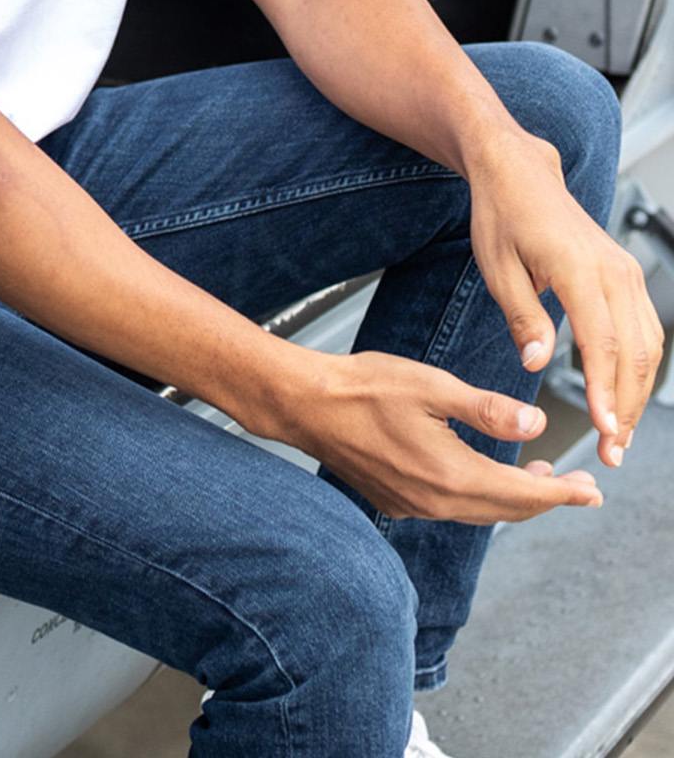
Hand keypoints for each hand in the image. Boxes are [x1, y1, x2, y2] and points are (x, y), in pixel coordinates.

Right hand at [266, 348, 603, 523]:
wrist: (306, 404)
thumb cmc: (363, 387)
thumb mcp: (432, 386)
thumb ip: (486, 409)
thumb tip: (534, 425)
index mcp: (450, 474)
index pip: (521, 493)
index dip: (561, 493)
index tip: (590, 493)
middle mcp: (434, 501)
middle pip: (505, 510)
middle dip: (546, 499)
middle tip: (578, 489)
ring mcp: (413, 505)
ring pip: (479, 511)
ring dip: (513, 497)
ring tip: (538, 478)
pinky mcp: (396, 499)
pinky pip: (452, 508)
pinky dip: (480, 496)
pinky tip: (483, 474)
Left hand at [466, 136, 665, 465]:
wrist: (521, 173)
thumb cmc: (502, 215)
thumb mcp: (497, 267)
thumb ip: (522, 317)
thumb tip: (536, 364)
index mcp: (578, 268)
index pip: (601, 342)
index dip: (604, 392)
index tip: (604, 432)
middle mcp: (613, 270)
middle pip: (633, 352)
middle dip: (627, 407)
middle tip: (612, 452)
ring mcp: (626, 271)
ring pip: (647, 345)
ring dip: (638, 394)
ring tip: (620, 436)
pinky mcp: (627, 274)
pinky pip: (645, 329)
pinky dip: (640, 367)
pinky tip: (625, 396)